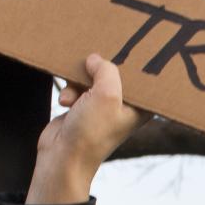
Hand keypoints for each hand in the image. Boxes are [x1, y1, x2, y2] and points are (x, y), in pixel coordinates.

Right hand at [27, 54, 141, 204]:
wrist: (62, 158)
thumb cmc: (91, 134)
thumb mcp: (106, 95)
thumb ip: (106, 70)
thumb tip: (94, 59)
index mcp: (140, 106)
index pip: (143, 77)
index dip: (134, 62)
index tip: (125, 47)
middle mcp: (124, 105)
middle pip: (115, 72)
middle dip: (100, 69)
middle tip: (91, 63)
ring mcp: (102, 106)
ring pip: (92, 76)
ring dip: (79, 81)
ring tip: (74, 96)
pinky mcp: (83, 106)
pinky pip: (77, 85)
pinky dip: (70, 91)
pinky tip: (65, 102)